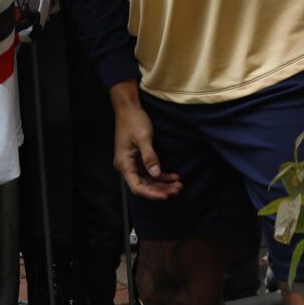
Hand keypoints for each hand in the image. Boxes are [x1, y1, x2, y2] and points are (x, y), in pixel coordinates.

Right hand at [111, 84, 182, 200]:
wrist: (129, 108)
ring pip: (149, 180)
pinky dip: (162, 175)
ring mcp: (133, 163)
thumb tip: (156, 174)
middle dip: (161, 190)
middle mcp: (127, 166)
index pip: (137, 187)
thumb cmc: (133, 121)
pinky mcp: (139, 159)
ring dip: (163, 184)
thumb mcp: (143, 138)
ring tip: (179, 185)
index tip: (166, 196)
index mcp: (124, 164)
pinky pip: (151, 172)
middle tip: (178, 189)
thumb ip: (150, 157)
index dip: (151, 194)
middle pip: (144, 186)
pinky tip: (174, 176)